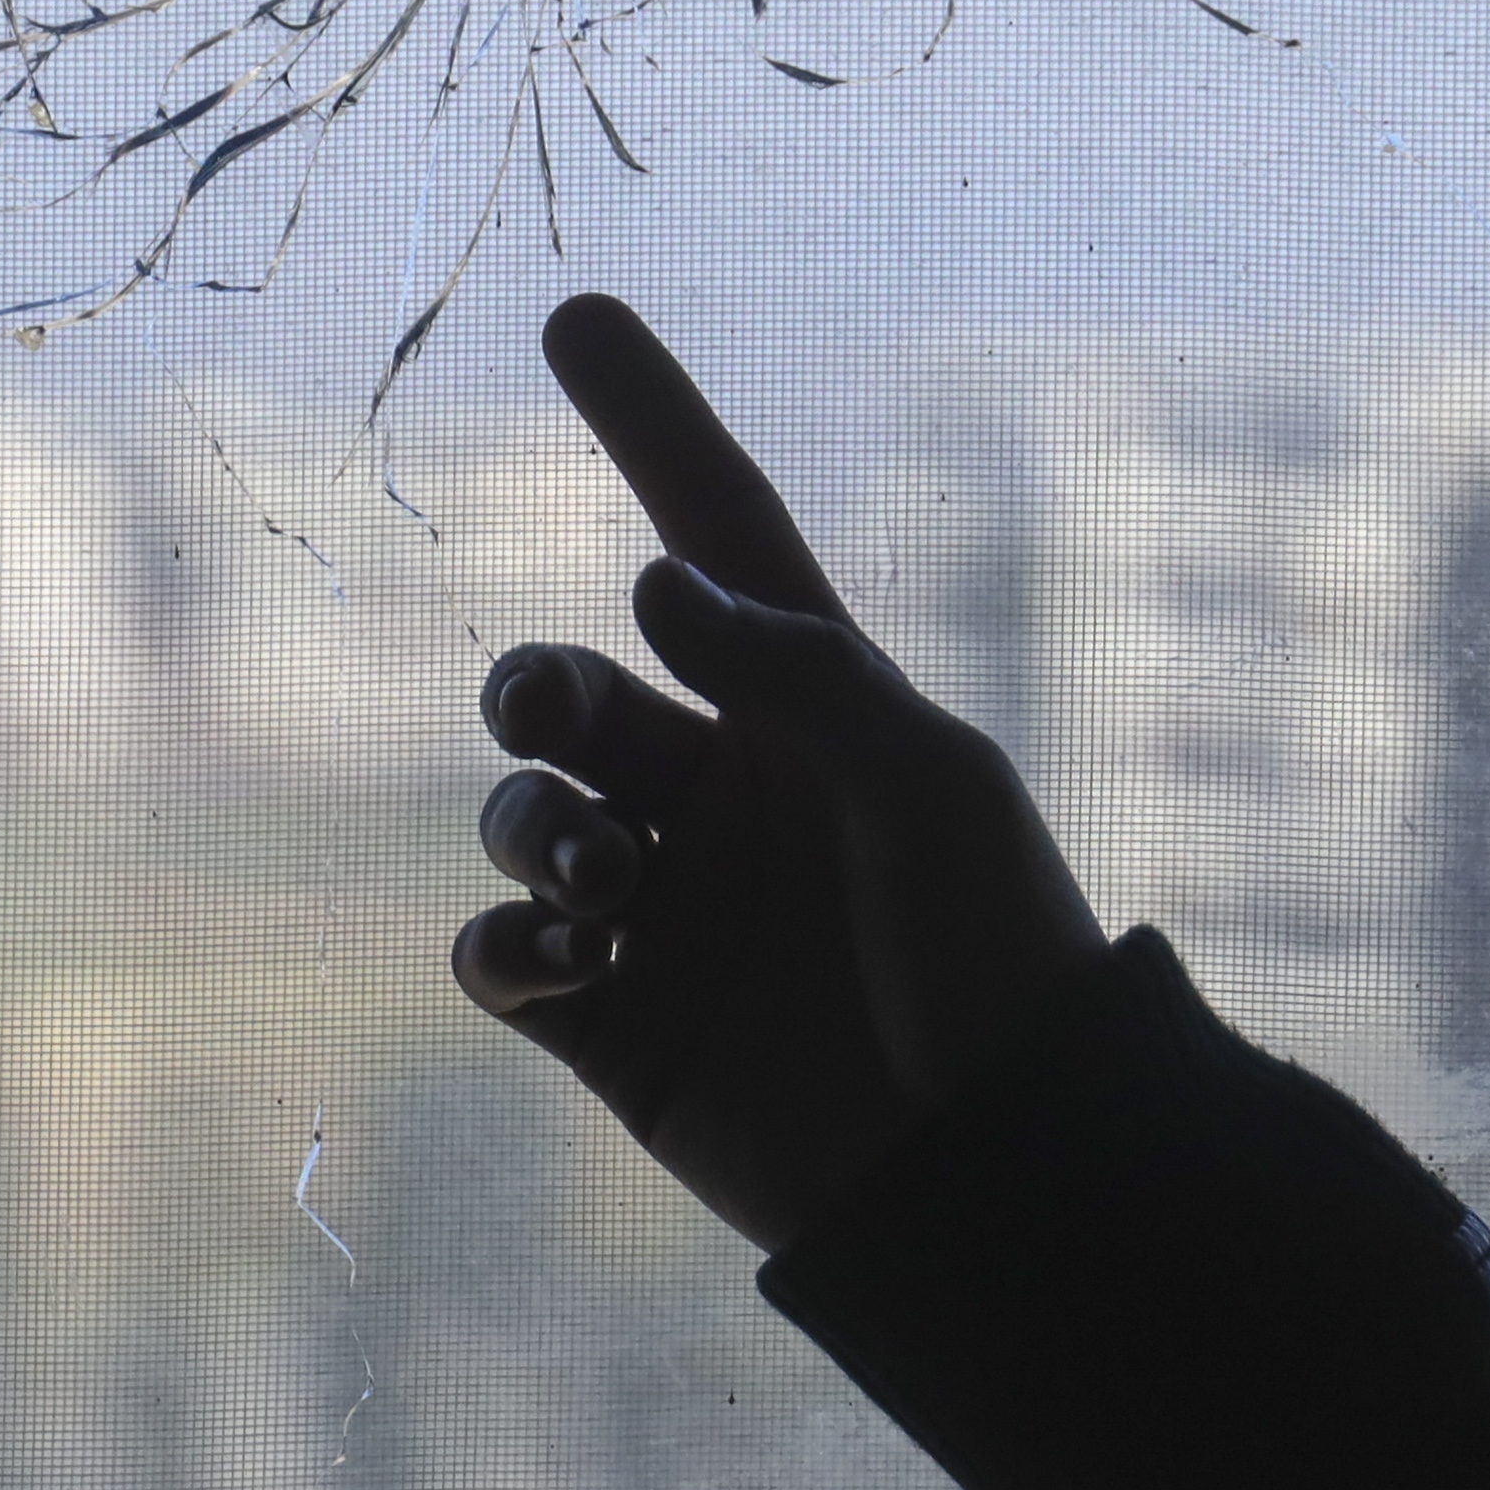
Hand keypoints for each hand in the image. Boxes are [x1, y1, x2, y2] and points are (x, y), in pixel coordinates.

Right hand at [454, 294, 1107, 1252]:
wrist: (994, 1175)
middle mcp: (726, 798)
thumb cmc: (994, 966)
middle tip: (564, 721)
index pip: (713, 536)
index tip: (575, 315)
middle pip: (571, 692)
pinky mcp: (613, 1030)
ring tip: (606, 887)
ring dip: (529, 828)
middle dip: (540, 692)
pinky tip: (570, 961)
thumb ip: (791, 675)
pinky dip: (503, 946)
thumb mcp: (924, 788)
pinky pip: (494, 959)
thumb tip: (649, 583)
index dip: (652, 425)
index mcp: (813, 715)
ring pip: (517, 818)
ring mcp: (662, 912)